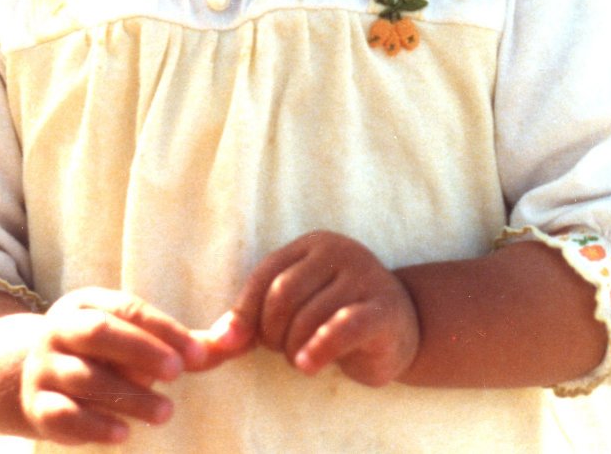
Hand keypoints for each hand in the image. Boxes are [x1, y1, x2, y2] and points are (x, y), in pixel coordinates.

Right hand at [21, 287, 207, 445]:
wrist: (37, 377)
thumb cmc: (104, 354)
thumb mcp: (135, 339)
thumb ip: (183, 344)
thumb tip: (238, 339)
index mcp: (87, 303)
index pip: (128, 308)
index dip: (163, 329)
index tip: (198, 354)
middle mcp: (61, 330)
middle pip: (98, 332)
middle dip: (139, 350)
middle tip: (177, 372)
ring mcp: (45, 368)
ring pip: (84, 377)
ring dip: (127, 395)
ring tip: (166, 412)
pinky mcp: (38, 407)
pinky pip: (62, 415)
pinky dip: (93, 425)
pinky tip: (124, 433)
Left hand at [225, 231, 419, 385]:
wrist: (400, 329)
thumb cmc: (333, 318)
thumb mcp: (291, 311)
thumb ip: (250, 325)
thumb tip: (210, 347)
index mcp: (311, 244)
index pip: (264, 275)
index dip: (244, 313)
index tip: (236, 343)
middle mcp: (338, 251)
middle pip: (282, 295)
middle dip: (271, 333)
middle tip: (280, 350)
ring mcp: (364, 276)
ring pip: (308, 317)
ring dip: (294, 348)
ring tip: (300, 357)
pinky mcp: (383, 309)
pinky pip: (342, 329)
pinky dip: (318, 350)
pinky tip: (308, 365)